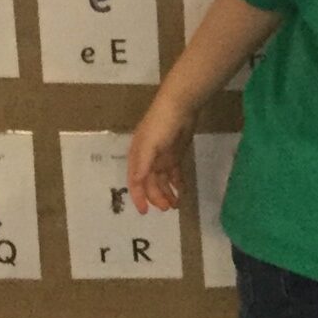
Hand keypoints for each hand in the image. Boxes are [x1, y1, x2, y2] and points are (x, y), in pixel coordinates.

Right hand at [127, 96, 193, 213]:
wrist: (180, 106)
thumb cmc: (161, 124)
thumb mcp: (149, 144)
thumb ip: (143, 163)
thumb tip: (137, 182)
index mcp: (138, 157)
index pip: (136, 182)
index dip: (139, 197)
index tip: (145, 212)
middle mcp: (148, 159)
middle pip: (151, 183)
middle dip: (157, 197)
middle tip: (168, 208)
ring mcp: (162, 157)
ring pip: (162, 180)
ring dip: (167, 193)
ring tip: (176, 204)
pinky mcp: (175, 154)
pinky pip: (174, 173)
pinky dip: (177, 182)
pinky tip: (182, 191)